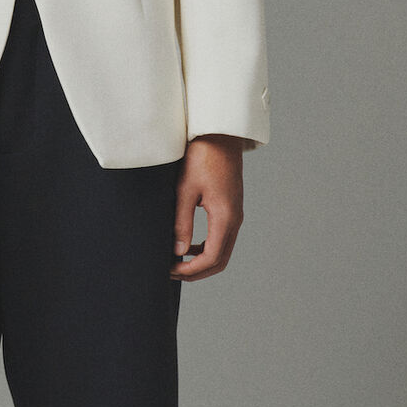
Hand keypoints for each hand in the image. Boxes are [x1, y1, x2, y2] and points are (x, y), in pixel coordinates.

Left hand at [170, 133, 243, 280]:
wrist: (220, 134)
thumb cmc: (202, 157)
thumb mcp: (185, 189)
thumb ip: (182, 222)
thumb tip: (178, 252)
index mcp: (225, 217)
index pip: (211, 258)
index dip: (191, 270)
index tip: (170, 270)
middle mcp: (235, 219)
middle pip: (220, 260)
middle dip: (197, 272)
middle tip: (172, 272)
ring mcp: (235, 214)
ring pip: (223, 250)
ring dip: (202, 261)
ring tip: (178, 261)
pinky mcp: (232, 208)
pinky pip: (223, 237)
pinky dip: (207, 247)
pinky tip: (190, 244)